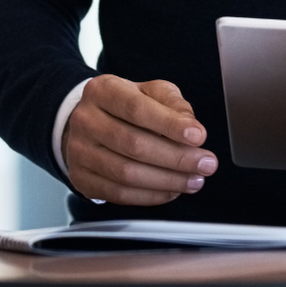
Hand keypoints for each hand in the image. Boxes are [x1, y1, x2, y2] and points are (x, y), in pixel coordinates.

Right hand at [62, 75, 217, 205]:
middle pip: (134, 144)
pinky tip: (171, 190)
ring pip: (126, 173)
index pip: (137, 109)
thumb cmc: (124, 106)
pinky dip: (150, 196)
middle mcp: (86, 120)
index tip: (198, 136)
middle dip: (177, 158)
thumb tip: (189, 124)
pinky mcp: (82, 179)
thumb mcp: (149, 91)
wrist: (89, 122)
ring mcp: (79, 151)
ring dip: (167, 180)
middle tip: (205, 163)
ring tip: (194, 179)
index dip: (170, 125)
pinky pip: (119, 194)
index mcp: (103, 91)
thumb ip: (172, 102)